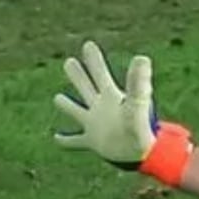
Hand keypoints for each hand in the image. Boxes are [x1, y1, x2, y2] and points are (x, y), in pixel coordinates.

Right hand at [53, 40, 159, 168]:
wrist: (142, 154)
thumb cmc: (141, 129)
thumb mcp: (136, 103)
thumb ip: (138, 82)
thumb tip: (142, 58)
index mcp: (110, 97)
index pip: (100, 73)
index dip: (94, 60)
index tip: (88, 45)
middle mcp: (101, 108)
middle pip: (86, 87)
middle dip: (78, 75)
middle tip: (69, 62)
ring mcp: (95, 125)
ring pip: (77, 111)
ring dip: (68, 105)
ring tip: (58, 98)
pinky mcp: (92, 142)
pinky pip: (75, 141)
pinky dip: (66, 141)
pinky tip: (56, 139)